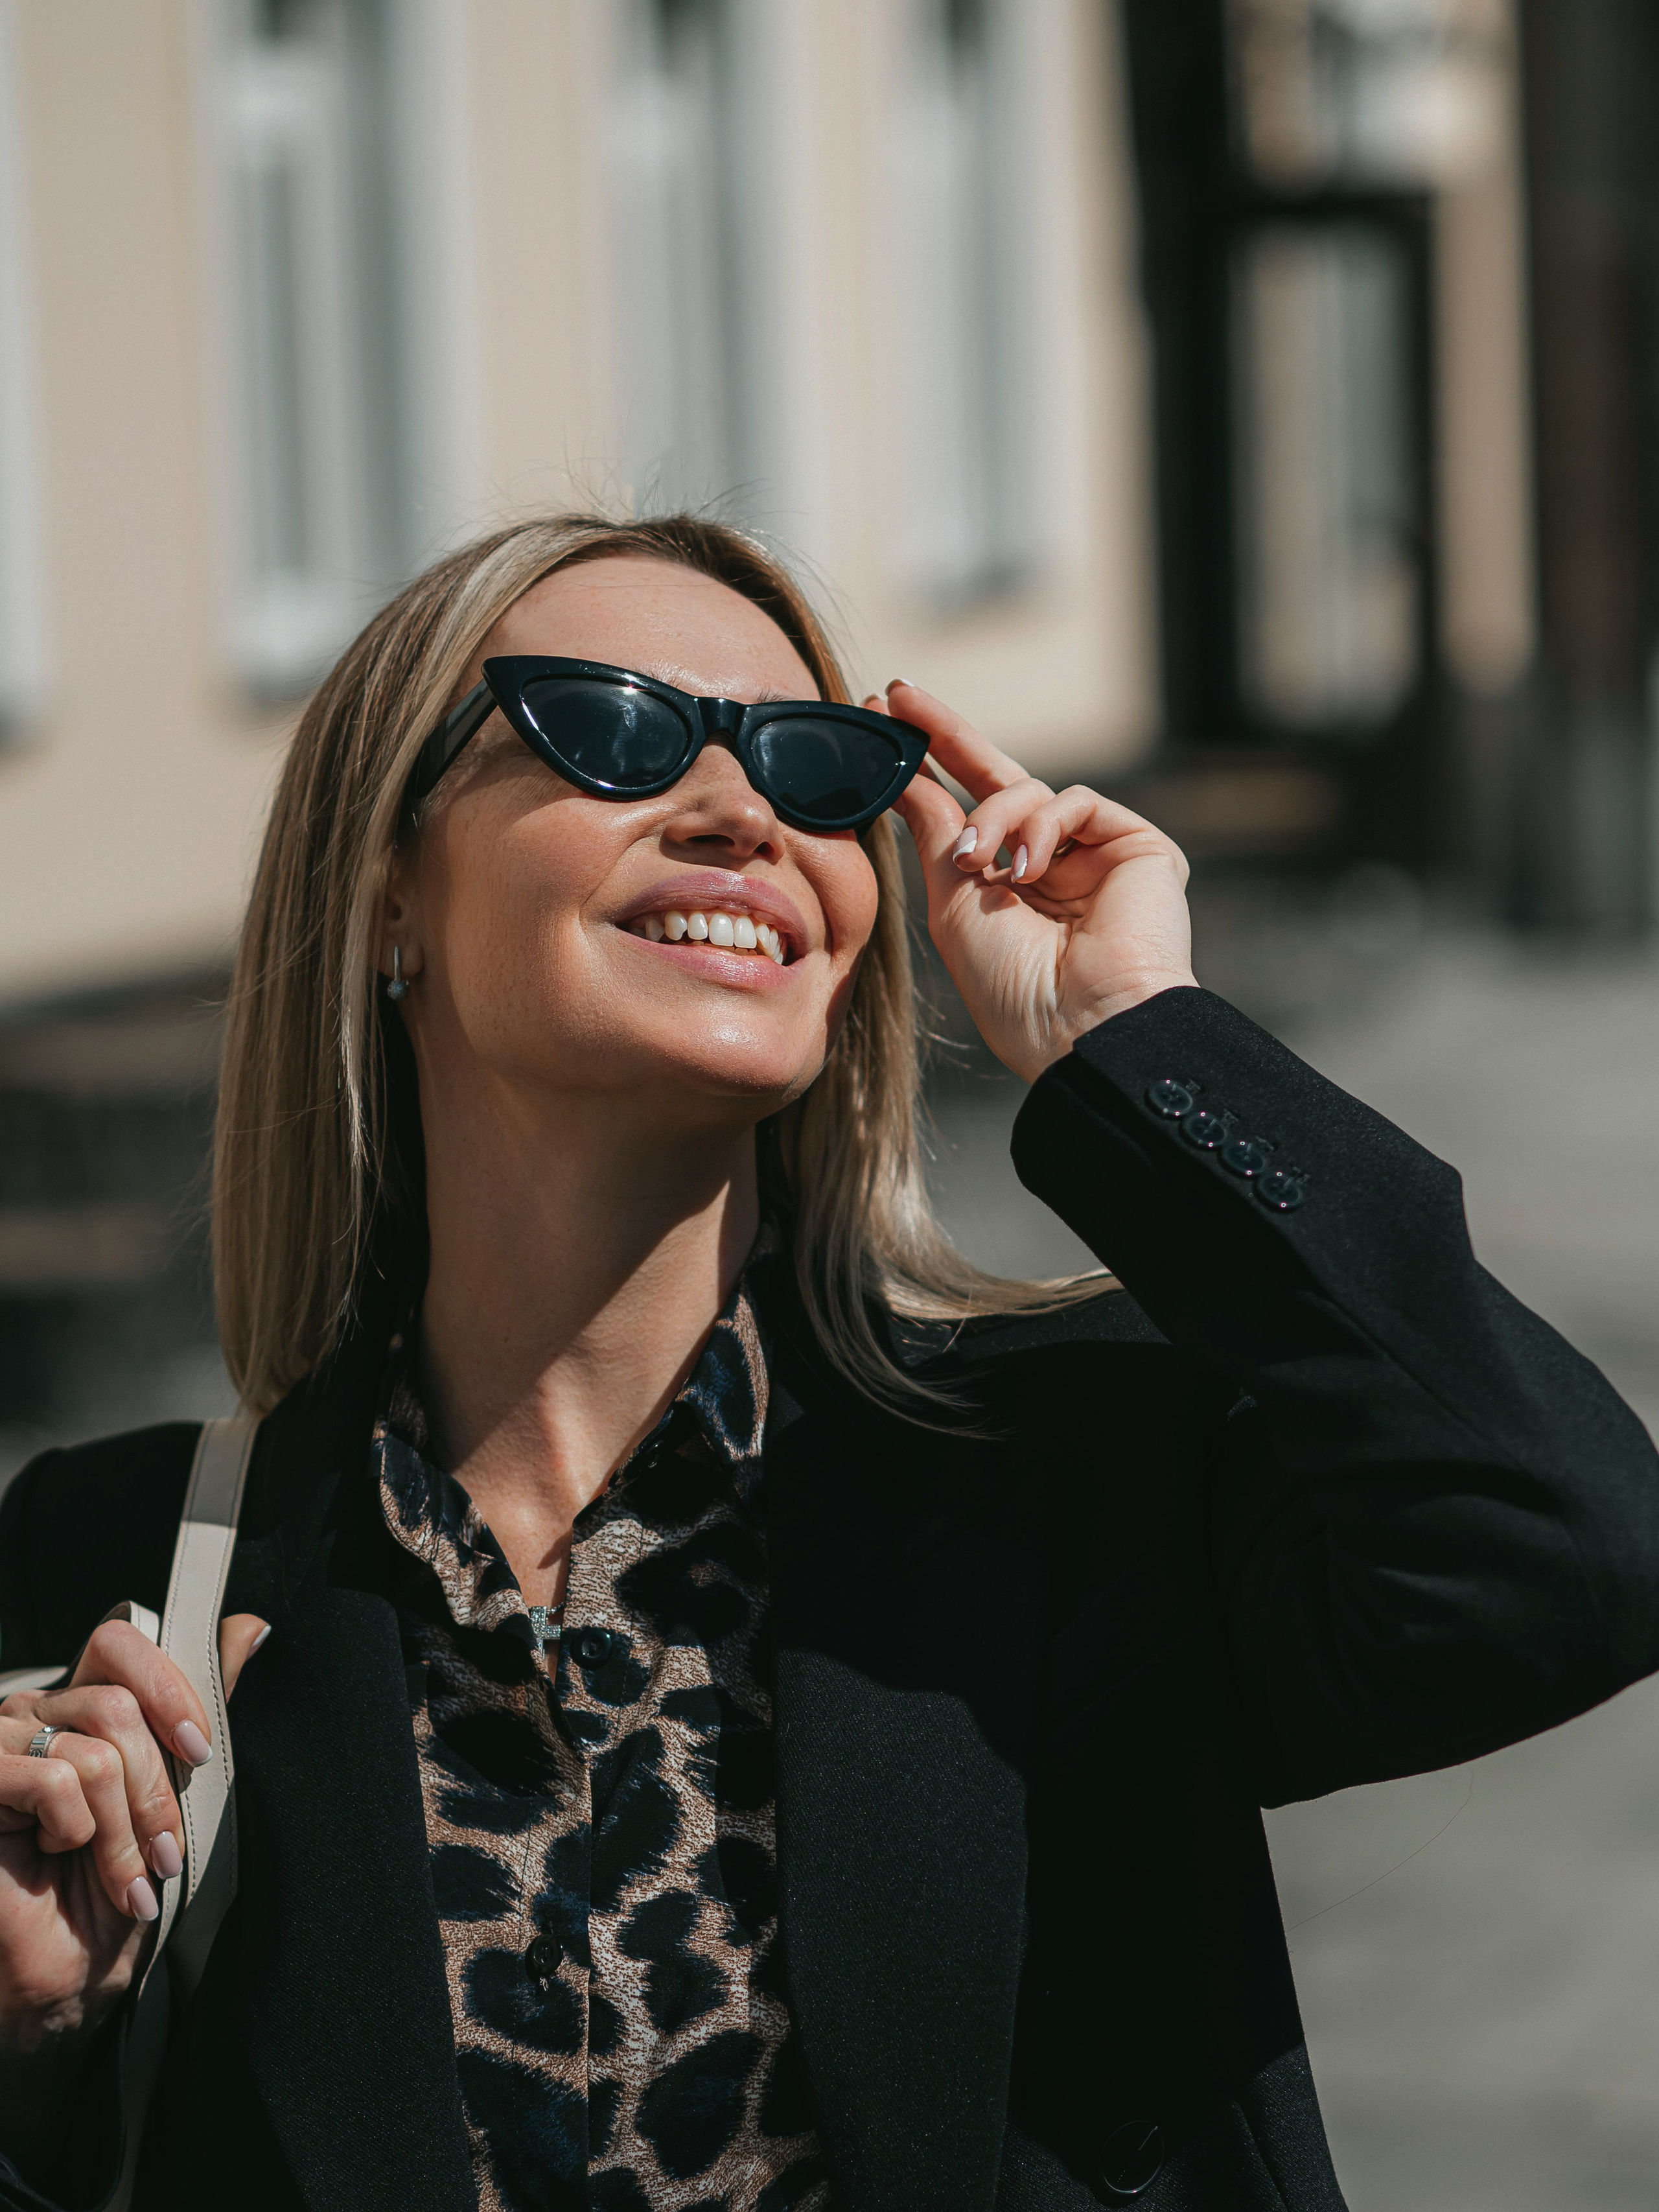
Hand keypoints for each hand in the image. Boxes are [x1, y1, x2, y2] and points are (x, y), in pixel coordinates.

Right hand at [0, 1612, 267, 2102]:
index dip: (167, 1687)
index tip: (199, 1753)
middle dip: (155, 1792)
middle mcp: (30, 1713)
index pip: (119, 1642)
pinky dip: (76, 1831)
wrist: (58, 1985)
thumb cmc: (110, 1894)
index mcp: (74, 1705)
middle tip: (162, 1855)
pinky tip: (56, 1859)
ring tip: (122, 1878)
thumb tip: (251, 1627)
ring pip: (93, 1747)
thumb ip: (199, 1708)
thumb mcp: (173, 1793)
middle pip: (118, 1706)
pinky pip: (53, 1779)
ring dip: (122, 1829)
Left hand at [881, 681, 1197, 1082]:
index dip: (927, 767)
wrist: (1079, 1025)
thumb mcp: (952, 901)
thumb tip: (905, 775)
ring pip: (1028, 791)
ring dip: (993, 820)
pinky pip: (1077, 802)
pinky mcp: (1139, 847)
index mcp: (1007, 890)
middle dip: (946, 735)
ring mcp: (1096, 855)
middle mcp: (1052, 866)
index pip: (966, 812)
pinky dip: (1043, 826)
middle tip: (900, 696)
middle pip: (998, 779)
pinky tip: (1030, 870)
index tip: (882, 718)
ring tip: (979, 865)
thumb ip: (934, 831)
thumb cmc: (1010, 985)